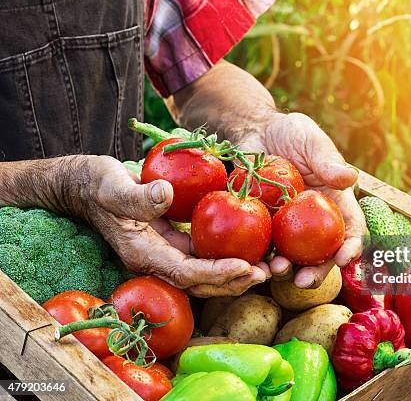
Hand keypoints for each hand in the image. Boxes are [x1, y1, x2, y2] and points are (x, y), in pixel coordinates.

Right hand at [70, 155, 266, 296]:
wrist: (86, 187)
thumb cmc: (97, 184)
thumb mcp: (111, 186)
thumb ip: (136, 196)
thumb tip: (165, 195)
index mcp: (143, 254)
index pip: (185, 273)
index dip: (215, 273)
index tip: (244, 266)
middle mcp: (157, 261)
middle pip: (200, 283)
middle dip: (233, 281)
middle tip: (266, 273)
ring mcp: (166, 253)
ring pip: (205, 273)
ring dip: (235, 273)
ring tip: (266, 268)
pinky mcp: (174, 243)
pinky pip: (204, 255)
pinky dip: (226, 255)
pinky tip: (249, 248)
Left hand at [237, 112, 366, 287]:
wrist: (255, 132)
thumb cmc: (290, 133)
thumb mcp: (311, 140)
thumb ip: (327, 159)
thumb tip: (350, 178)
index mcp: (335, 203)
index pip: (351, 229)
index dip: (351, 247)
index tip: (343, 258)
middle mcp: (315, 221)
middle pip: (323, 254)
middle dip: (317, 272)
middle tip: (304, 281)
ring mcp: (288, 227)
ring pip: (292, 257)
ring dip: (286, 270)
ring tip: (275, 271)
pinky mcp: (264, 226)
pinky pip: (263, 247)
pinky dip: (260, 259)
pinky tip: (252, 263)